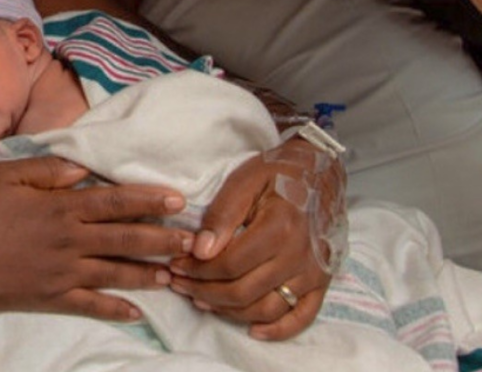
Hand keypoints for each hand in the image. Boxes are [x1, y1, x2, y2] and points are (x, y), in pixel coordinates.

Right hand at [0, 156, 192, 321]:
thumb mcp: (6, 174)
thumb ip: (47, 170)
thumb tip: (83, 170)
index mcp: (60, 207)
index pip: (114, 201)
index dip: (148, 199)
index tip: (177, 198)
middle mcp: (70, 240)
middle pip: (125, 238)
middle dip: (162, 238)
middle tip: (194, 241)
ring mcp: (63, 273)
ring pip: (116, 273)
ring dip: (148, 273)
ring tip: (176, 274)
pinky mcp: (51, 298)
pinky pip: (90, 306)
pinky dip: (116, 309)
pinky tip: (138, 314)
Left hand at [169, 138, 346, 340]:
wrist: (320, 169)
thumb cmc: (277, 171)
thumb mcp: (244, 180)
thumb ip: (222, 215)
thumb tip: (200, 250)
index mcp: (279, 228)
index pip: (230, 265)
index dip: (198, 270)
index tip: (176, 264)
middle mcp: (298, 256)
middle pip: (244, 291)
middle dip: (205, 291)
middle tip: (180, 283)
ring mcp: (313, 272)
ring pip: (266, 309)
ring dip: (230, 311)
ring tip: (202, 299)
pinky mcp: (323, 281)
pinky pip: (302, 317)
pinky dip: (278, 330)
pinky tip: (253, 330)